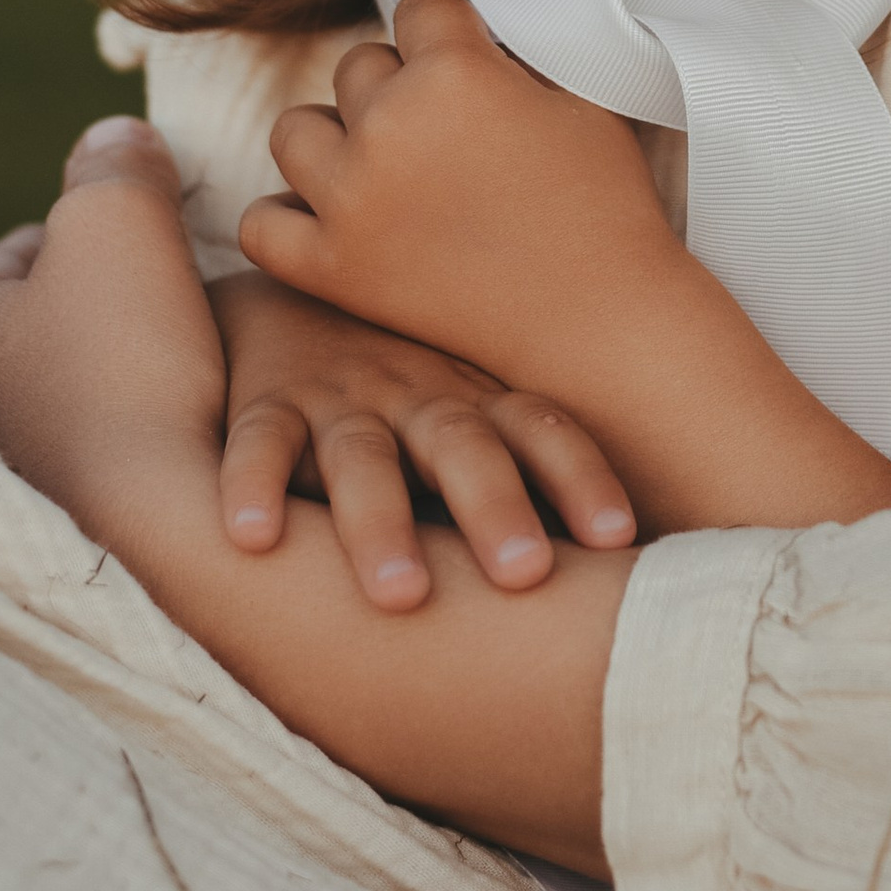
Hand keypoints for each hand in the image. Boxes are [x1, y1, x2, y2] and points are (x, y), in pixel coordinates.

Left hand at [0, 116, 225, 539]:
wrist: (162, 533)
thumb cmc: (128, 367)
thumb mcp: (120, 222)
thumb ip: (113, 162)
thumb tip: (114, 138)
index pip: (27, 246)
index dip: (112, 239)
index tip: (165, 262)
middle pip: (48, 320)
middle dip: (113, 310)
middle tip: (181, 316)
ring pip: (72, 386)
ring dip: (127, 374)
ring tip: (191, 373)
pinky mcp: (40, 527)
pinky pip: (95, 448)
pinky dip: (135, 433)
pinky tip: (182, 432)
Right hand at [210, 270, 634, 613]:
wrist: (292, 295)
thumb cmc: (410, 379)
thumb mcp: (475, 403)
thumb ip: (534, 463)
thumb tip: (638, 557)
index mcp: (481, 399)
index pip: (544, 431)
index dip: (582, 479)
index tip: (620, 537)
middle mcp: (419, 393)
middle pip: (463, 448)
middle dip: (496, 509)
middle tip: (527, 575)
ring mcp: (343, 397)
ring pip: (363, 459)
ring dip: (382, 523)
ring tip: (401, 595)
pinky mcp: (268, 405)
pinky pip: (258, 444)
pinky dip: (252, 485)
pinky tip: (252, 538)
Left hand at [242, 0, 682, 418]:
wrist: (595, 320)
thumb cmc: (601, 207)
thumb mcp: (578, 99)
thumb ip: (513, 56)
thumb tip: (473, 40)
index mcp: (454, 72)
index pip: (420, 6)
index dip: (449, 27)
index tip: (463, 50)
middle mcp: (389, 126)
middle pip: (358, 66)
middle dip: (398, 84)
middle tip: (442, 126)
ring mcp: (351, 199)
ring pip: (294, 130)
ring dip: (334, 137)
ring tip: (380, 163)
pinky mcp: (334, 269)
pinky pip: (262, 222)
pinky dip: (288, 215)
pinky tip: (334, 215)